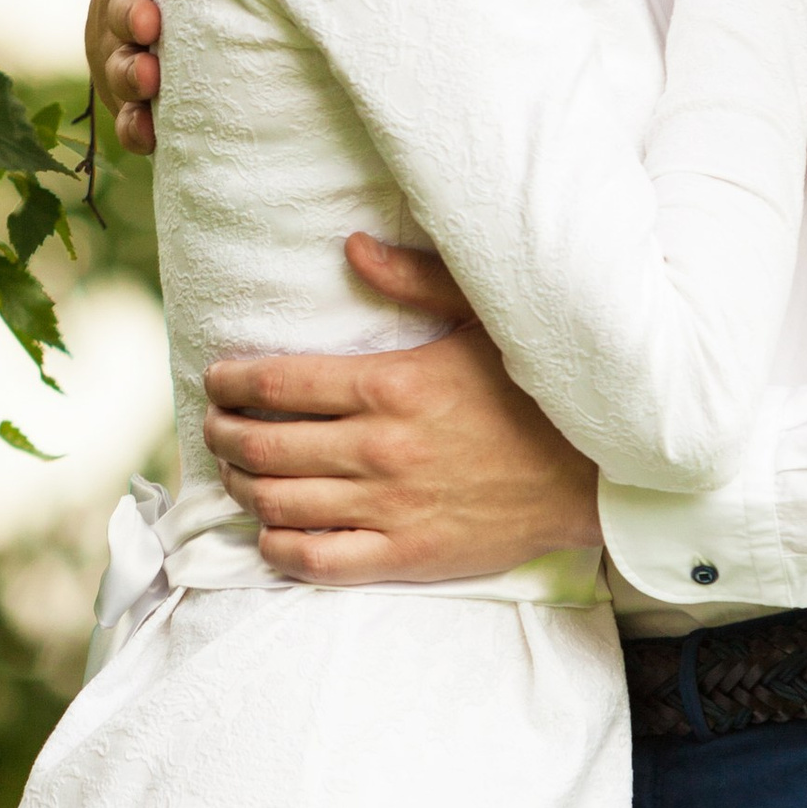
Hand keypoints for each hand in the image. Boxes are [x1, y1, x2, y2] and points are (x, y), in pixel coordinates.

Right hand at [86, 0, 181, 153]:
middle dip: (130, 14)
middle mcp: (123, 1)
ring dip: (130, 71)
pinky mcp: (132, 103)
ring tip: (150, 79)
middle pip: (118, 5)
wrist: (223, 27)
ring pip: (117, 62)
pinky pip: (128, 119)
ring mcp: (123, 53)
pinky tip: (149, 133)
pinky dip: (136, 126)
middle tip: (151, 23)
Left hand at [204, 278, 602, 583]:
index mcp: (390, 384)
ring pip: (279, 504)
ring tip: (234, 473)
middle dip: (223, 435)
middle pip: (265, 446)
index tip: (215, 379)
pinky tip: (270, 532)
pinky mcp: (405, 554)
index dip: (231, 382)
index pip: (278, 384)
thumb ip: (412, 278)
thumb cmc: (533, 389)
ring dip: (241, 488)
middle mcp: (380, 449)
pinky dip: (278, 549)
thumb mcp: (480, 316)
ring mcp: (389, 507)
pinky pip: (317, 561)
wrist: (591, 473)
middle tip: (214, 426)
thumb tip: (351, 246)